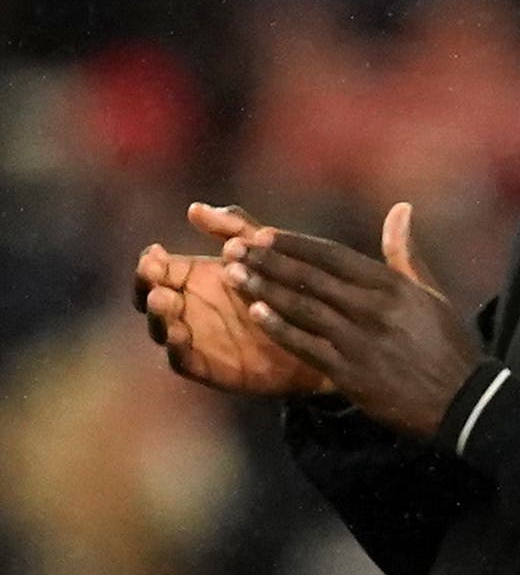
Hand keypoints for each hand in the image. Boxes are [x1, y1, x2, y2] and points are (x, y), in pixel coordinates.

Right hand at [133, 204, 328, 395]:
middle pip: (149, 298)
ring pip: (162, 329)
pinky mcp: (207, 367)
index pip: (154, 269)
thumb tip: (194, 208)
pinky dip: (177, 348)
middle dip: (146, 288)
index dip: (148, 263)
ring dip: (159, 316)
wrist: (317, 333)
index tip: (155, 255)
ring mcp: (194, 338)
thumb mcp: (262, 251)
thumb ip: (234, 229)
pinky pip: (182, 360)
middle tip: (156, 280)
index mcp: (192, 278)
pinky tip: (180, 334)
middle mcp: (186, 308)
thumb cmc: (286, 286)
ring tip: (164, 300)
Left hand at [221, 202, 479, 438]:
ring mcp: (360, 341)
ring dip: (264, 289)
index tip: (264, 233)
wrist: (461, 401)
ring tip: (232, 274)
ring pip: (303, 308)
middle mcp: (374, 309)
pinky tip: (254, 314)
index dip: (296, 244)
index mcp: (393, 287)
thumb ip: (406, 254)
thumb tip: (400, 209)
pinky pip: (306, 346)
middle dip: (269, 261)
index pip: (334, 256)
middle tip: (233, 247)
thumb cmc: (448, 345)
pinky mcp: (350, 372)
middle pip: (312, 278)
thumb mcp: (432, 296)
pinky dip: (279, 328)